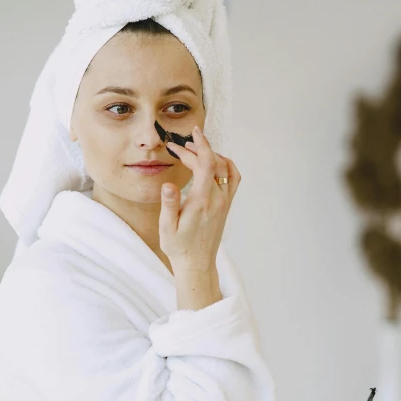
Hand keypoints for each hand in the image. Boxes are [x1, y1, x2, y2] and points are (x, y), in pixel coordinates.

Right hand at [159, 125, 239, 271]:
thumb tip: (168, 185)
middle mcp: (217, 200)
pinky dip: (226, 165)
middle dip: (198, 149)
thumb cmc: (179, 247)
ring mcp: (225, 202)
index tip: (188, 136)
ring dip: (212, 155)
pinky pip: (233, 179)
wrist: (197, 264)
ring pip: (227, 169)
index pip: (206, 166)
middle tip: (179, 146)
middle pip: (214, 163)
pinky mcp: (226, 205)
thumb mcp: (167, 228)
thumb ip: (169, 205)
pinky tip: (213, 162)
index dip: (199, 146)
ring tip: (193, 150)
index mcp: (202, 202)